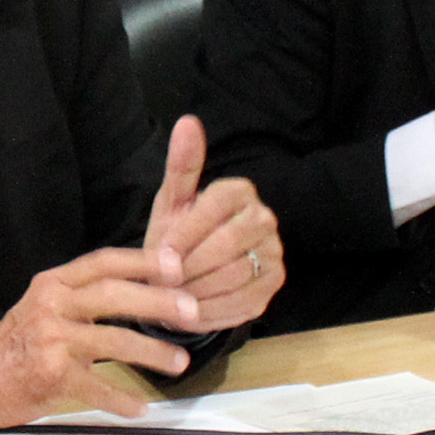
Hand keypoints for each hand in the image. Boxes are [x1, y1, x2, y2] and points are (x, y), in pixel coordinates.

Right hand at [0, 247, 204, 429]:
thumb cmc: (18, 344)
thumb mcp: (45, 305)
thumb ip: (84, 295)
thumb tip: (145, 291)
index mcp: (54, 284)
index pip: (104, 262)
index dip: (142, 262)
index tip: (176, 267)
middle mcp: (53, 306)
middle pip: (113, 295)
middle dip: (158, 302)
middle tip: (191, 312)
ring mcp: (52, 341)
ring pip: (114, 341)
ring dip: (152, 352)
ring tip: (178, 362)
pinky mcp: (52, 375)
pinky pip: (97, 388)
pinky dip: (122, 400)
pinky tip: (140, 407)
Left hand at [141, 115, 285, 331]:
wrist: (191, 276)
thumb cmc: (178, 236)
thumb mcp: (173, 202)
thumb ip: (181, 166)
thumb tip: (187, 122)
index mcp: (239, 191)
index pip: (215, 206)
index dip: (185, 233)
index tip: (160, 254)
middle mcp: (264, 218)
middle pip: (227, 245)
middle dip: (190, 267)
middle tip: (164, 281)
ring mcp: (273, 252)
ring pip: (235, 276)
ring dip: (198, 292)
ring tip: (173, 298)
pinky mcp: (274, 284)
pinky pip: (244, 302)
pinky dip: (211, 311)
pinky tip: (190, 313)